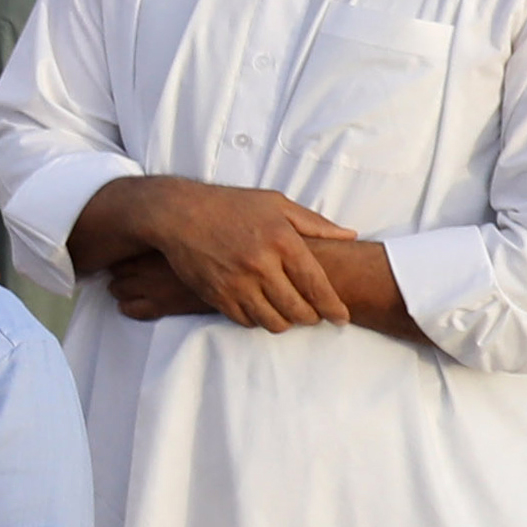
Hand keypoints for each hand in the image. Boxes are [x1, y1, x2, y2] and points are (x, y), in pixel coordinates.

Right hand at [71, 174, 364, 330]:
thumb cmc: (230, 205)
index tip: (341, 318)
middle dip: (311, 318)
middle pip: (298, 310)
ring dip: (285, 322)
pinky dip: (257, 320)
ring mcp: (237, 283)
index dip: (334, 307)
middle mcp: (262, 266)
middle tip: (313, 316)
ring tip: (287, 314)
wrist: (177, 213)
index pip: (317, 286)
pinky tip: (260, 309)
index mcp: (283, 242)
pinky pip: (245, 321)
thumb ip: (314, 222)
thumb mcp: (275, 204)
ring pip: (273, 321)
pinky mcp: (216, 295)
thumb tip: (350, 235)